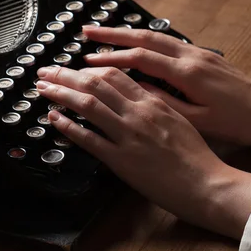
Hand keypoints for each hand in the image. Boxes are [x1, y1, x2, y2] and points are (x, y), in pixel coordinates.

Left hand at [35, 66, 250, 239]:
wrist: (207, 183)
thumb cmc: (196, 155)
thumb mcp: (179, 119)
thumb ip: (156, 105)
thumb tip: (137, 94)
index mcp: (153, 102)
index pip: (114, 75)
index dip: (88, 68)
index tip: (73, 66)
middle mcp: (138, 113)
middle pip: (95, 84)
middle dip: (66, 74)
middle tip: (46, 70)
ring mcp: (128, 136)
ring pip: (88, 105)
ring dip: (61, 93)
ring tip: (43, 87)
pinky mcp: (121, 160)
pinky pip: (89, 139)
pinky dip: (69, 126)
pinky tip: (54, 118)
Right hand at [82, 26, 250, 148]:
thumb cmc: (236, 123)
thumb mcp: (197, 120)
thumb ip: (164, 102)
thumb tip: (136, 87)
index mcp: (188, 73)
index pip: (141, 59)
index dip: (111, 59)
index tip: (87, 60)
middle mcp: (192, 56)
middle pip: (145, 38)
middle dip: (112, 34)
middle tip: (86, 32)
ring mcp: (199, 53)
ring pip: (156, 36)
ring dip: (127, 33)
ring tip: (103, 34)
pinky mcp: (205, 56)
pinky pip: (168, 42)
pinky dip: (146, 40)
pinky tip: (136, 43)